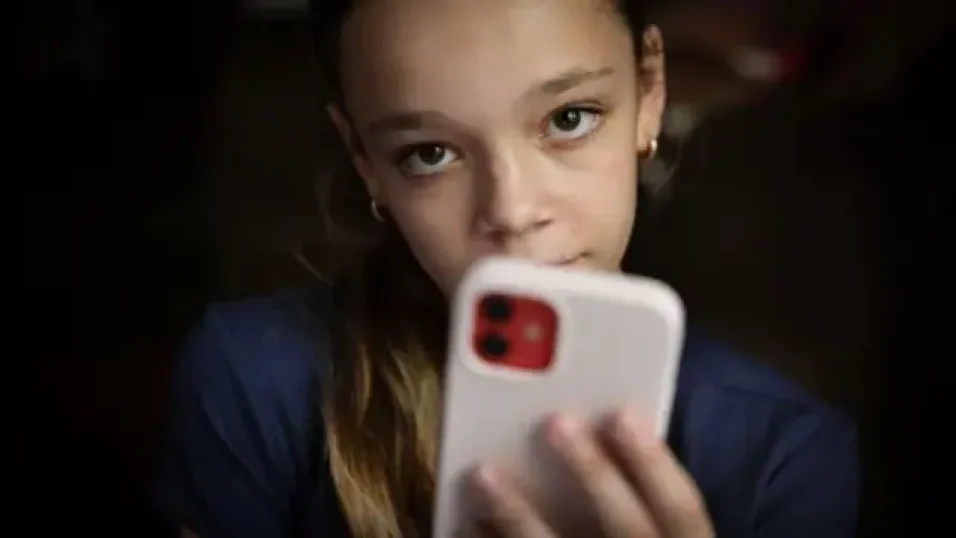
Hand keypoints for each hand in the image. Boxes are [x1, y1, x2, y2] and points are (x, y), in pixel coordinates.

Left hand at [468, 409, 713, 537]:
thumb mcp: (653, 535)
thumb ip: (638, 505)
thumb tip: (592, 434)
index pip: (684, 512)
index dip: (655, 462)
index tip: (622, 412)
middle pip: (629, 529)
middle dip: (593, 473)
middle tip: (555, 422)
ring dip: (519, 514)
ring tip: (483, 473)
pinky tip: (469, 526)